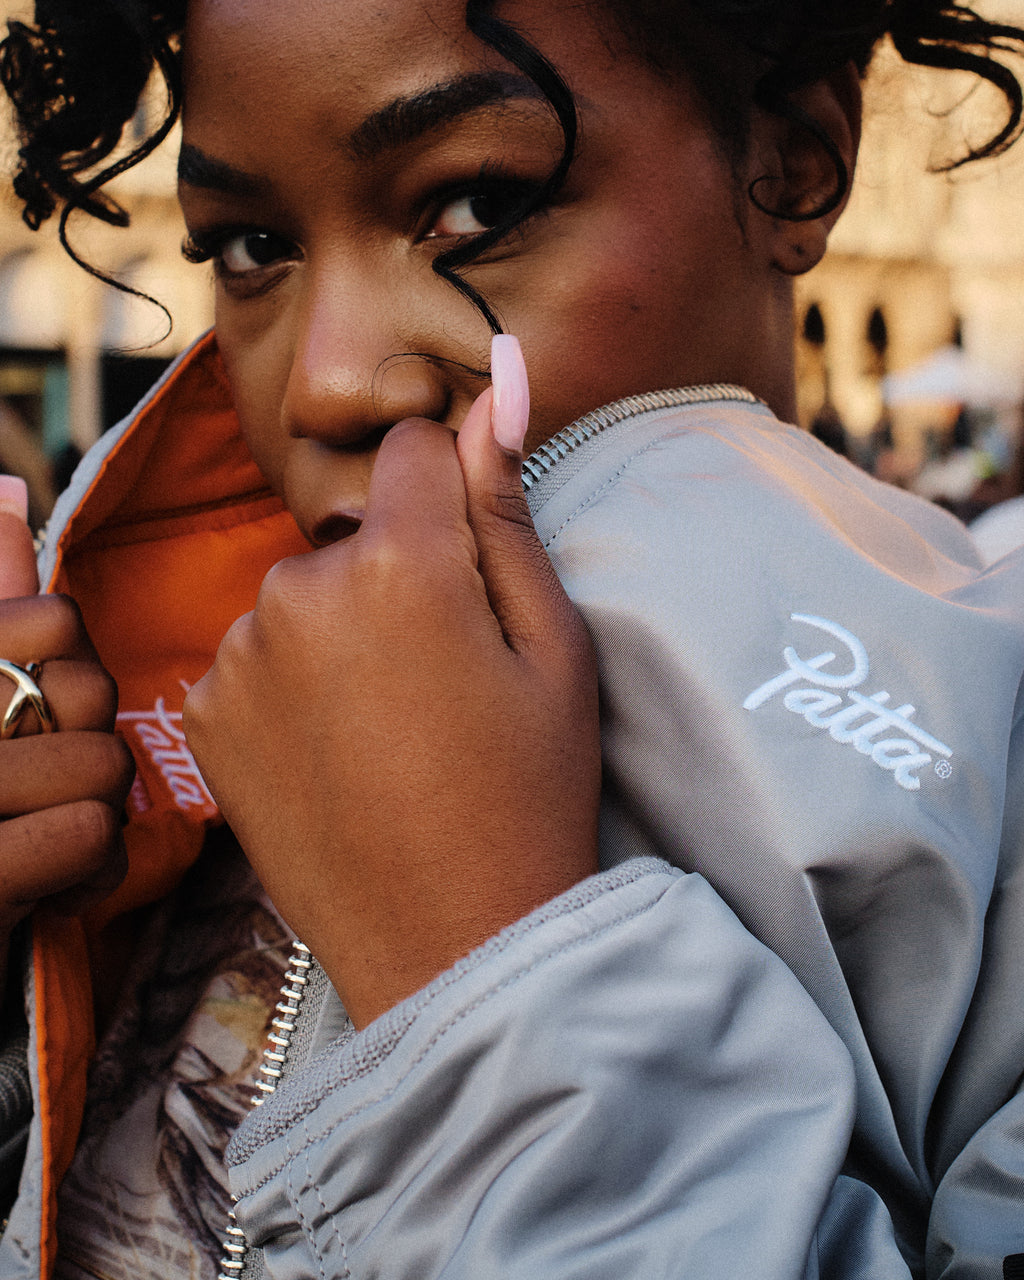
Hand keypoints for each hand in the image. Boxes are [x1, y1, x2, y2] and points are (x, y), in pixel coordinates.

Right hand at [0, 477, 134, 991]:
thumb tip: (4, 488)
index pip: (58, 619)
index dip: (74, 673)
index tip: (41, 722)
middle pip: (90, 690)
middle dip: (90, 749)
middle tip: (44, 794)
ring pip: (100, 768)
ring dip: (92, 820)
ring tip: (43, 844)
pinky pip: (86, 838)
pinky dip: (86, 874)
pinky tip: (49, 890)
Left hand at [184, 338, 600, 1027]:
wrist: (454, 939)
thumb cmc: (530, 791)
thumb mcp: (552, 645)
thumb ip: (506, 502)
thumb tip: (502, 371)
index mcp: (401, 565)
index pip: (416, 449)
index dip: (455, 505)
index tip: (472, 586)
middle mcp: (298, 593)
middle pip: (355, 533)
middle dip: (397, 577)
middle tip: (443, 682)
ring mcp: (240, 655)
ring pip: (303, 597)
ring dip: (339, 634)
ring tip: (391, 728)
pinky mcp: (204, 712)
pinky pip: (256, 655)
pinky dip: (291, 684)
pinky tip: (336, 752)